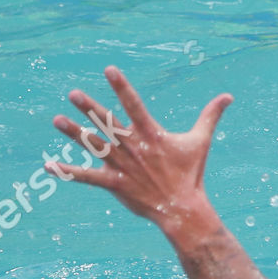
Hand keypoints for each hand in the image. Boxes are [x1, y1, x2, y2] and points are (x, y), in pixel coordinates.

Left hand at [50, 66, 231, 229]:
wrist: (183, 209)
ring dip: (74, 133)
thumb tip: (228, 96)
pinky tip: (49, 166)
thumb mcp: (201, 141)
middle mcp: (133, 146)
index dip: (121, 86)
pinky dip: (68, 172)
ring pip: (94, 146)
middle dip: (90, 108)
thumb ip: (211, 116)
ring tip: (57, 120)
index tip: (109, 69)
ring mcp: (122, 165)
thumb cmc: (191, 174)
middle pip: (108, 123)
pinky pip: (87, 177)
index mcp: (151, 134)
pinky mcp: (114, 183)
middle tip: (74, 94)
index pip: (134, 104)